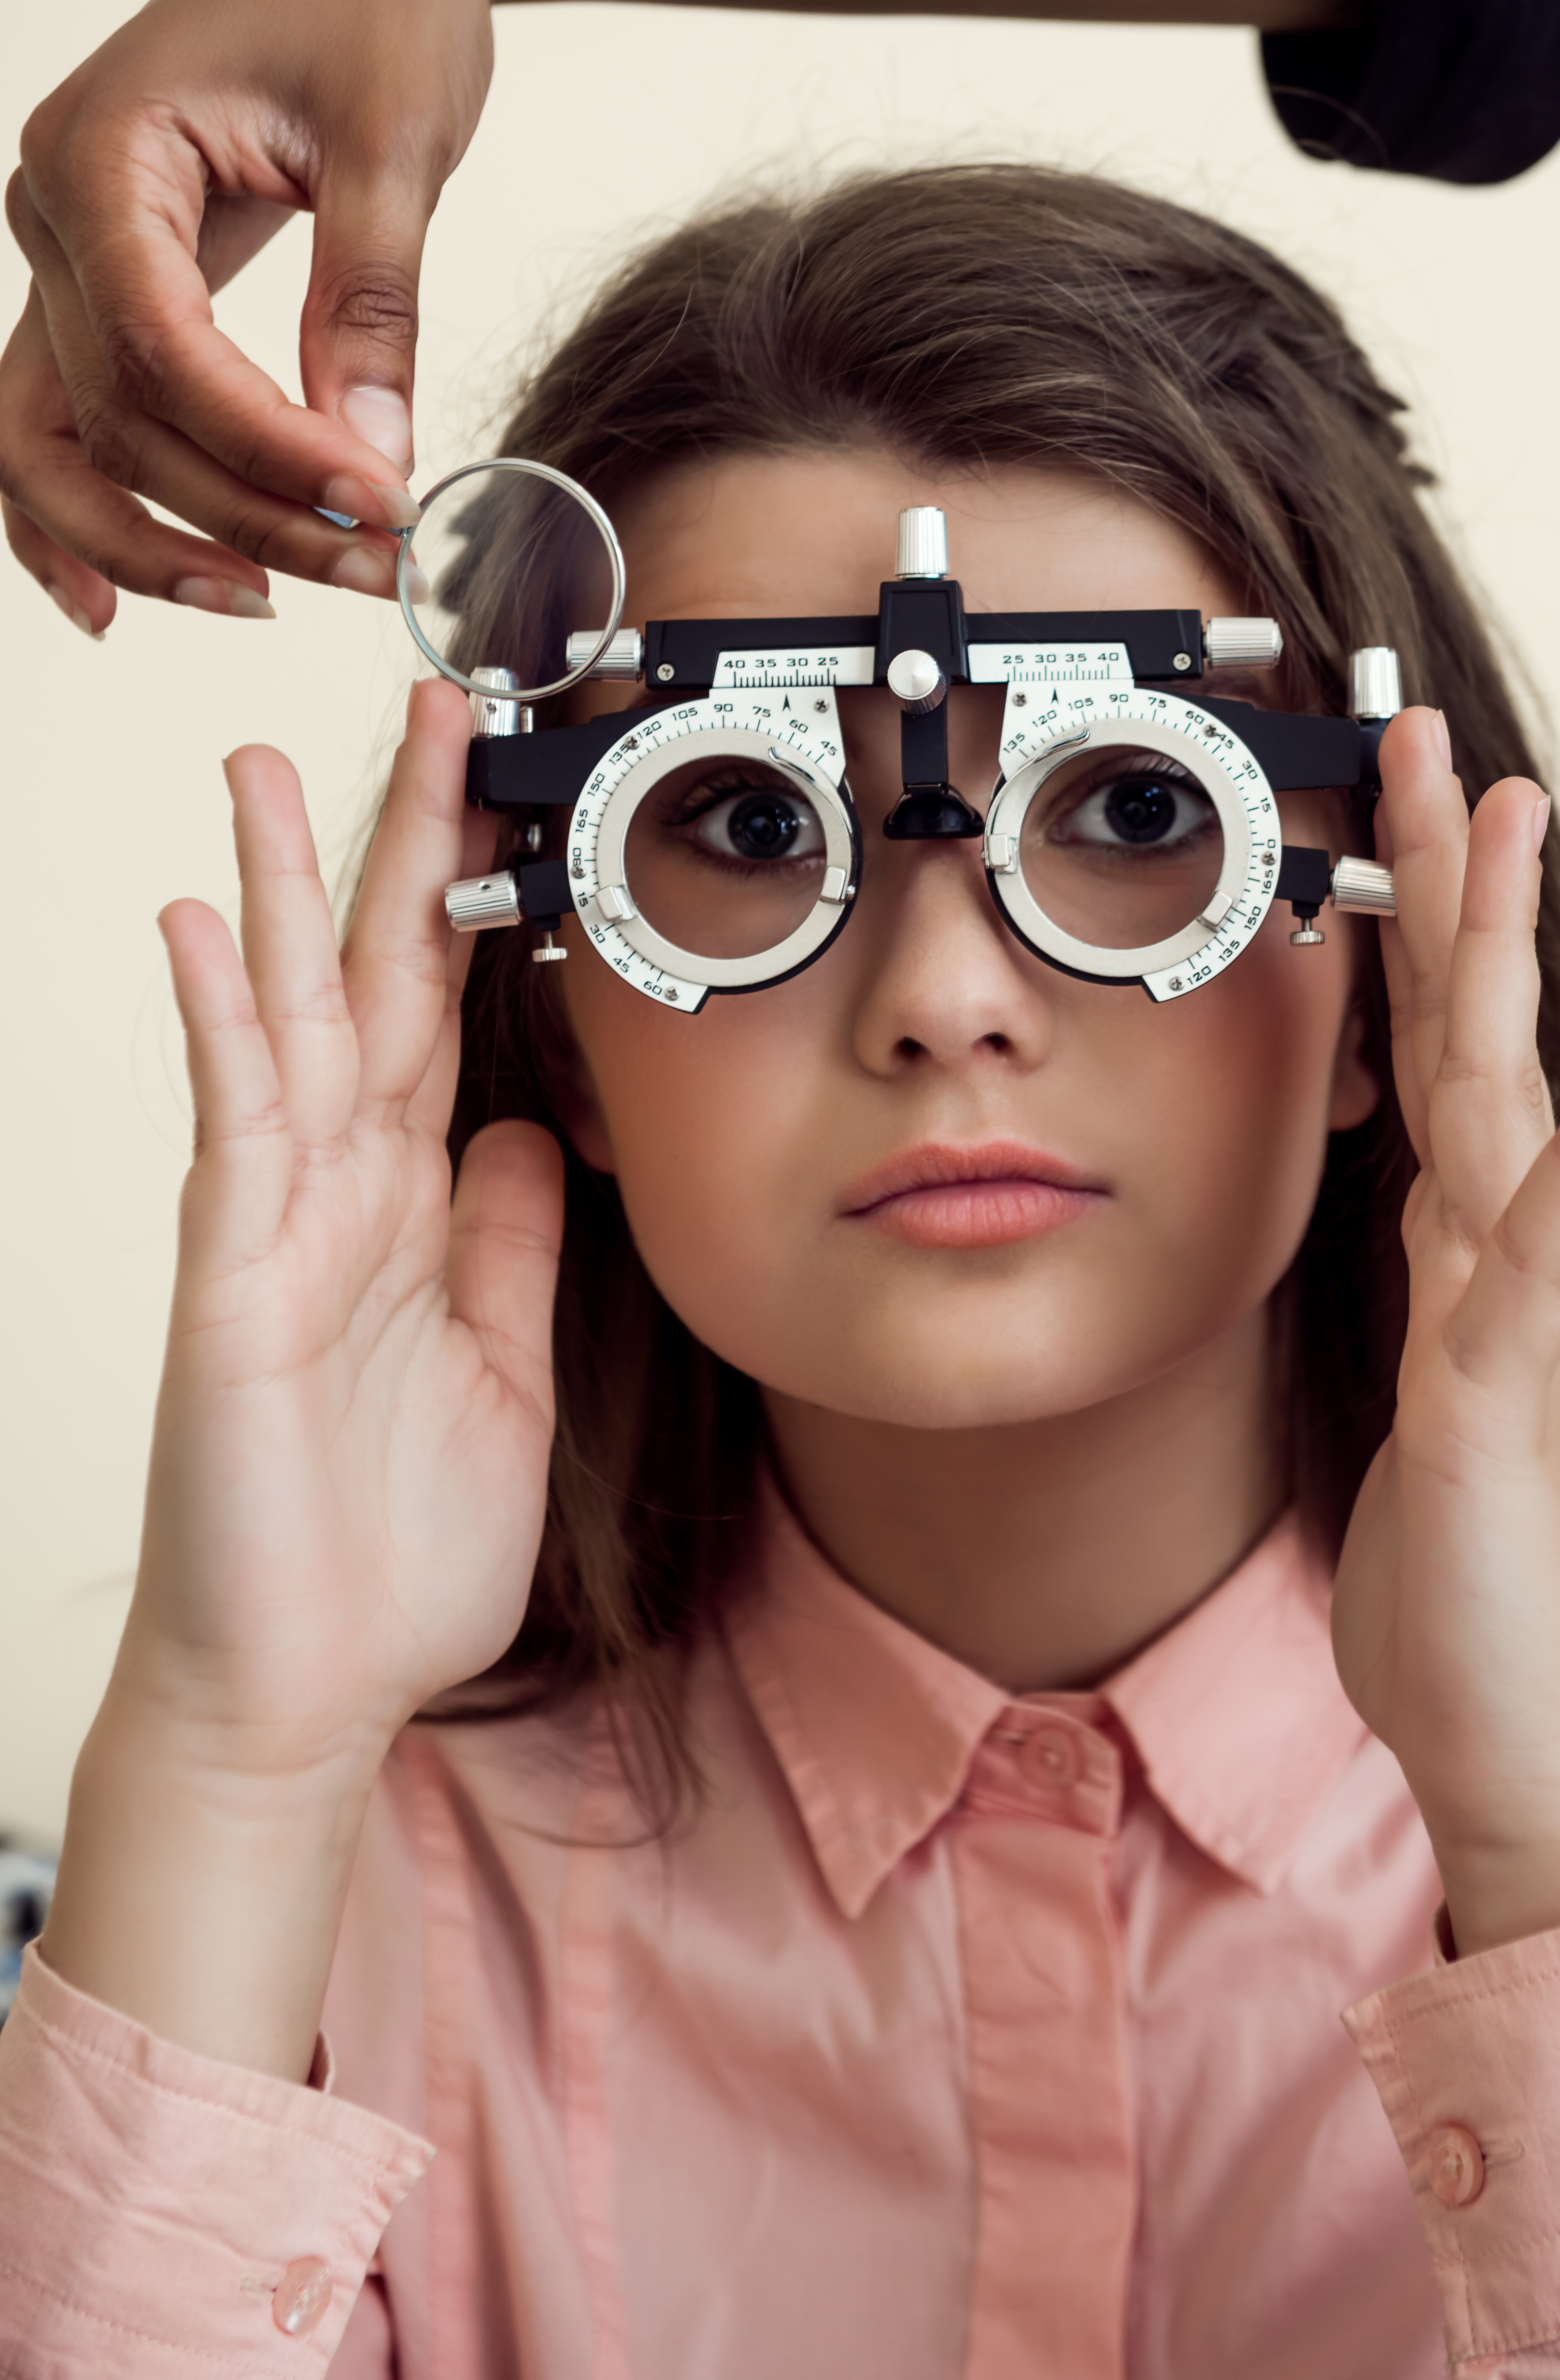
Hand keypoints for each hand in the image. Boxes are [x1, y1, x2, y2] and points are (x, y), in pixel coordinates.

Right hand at [2, 0, 493, 631]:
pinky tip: (120, 597)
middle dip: (239, 511)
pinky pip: (62, 415)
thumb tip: (374, 458)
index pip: (160, 350)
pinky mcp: (109, 280)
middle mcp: (53, 207)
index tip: (376, 507)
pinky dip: (83, 509)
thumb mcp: (394, 141)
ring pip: (67, 437)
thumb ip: (372, 304)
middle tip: (369, 571)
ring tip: (271, 599)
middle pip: (115, 415)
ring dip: (158, 535)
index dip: (264, 448)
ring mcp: (67, 250)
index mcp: (102, 152)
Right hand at [41, 680, 562, 2072]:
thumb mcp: (504, 1370)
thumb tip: (525, 1133)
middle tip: (420, 708)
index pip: (443, 1016)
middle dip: (394, 846)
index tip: (499, 793)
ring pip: (289, 1023)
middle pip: (372, 982)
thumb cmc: (397, 1543)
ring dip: (281, 892)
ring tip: (267, 766)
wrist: (314, 1684)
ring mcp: (277, 1228)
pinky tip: (201, 932)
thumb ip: (510, 1245)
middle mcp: (339, 1193)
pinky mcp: (232, 1282)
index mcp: (408, 1209)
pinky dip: (222, 1027)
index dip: (472, 905)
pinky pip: (233, 1131)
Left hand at [1330, 708, 1559, 1956]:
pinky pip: (1549, 1245)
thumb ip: (1432, 1299)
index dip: (1407, 925)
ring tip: (1511, 813)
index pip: (1426, 1051)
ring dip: (1499, 951)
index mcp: (1458, 1248)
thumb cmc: (1458, 1572)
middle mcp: (1493, 1249)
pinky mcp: (1505, 1382)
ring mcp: (1509, 1304)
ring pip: (1498, 1091)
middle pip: (1462, 1026)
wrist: (1510, 1727)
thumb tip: (1423, 1221)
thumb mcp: (1419, 1399)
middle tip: (1432, 736)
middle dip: (1445, 878)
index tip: (1385, 806)